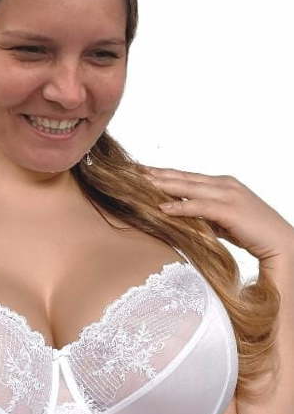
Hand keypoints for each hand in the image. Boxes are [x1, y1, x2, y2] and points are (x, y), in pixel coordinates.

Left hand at [143, 166, 293, 261]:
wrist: (281, 241)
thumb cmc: (251, 232)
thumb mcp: (221, 220)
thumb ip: (203, 214)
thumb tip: (181, 216)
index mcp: (222, 183)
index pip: (187, 176)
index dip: (164, 173)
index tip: (142, 171)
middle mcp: (224, 184)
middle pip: (184, 178)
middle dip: (157, 174)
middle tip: (133, 172)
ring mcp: (228, 194)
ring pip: (189, 188)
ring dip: (164, 186)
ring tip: (141, 185)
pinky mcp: (230, 210)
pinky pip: (199, 206)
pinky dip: (180, 207)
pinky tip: (163, 208)